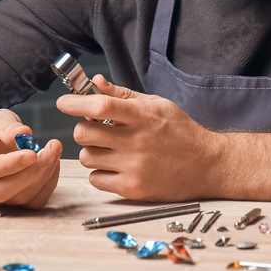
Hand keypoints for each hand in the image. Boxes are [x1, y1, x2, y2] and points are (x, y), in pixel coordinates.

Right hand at [0, 109, 61, 208]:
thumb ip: (8, 127)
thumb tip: (24, 133)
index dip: (9, 165)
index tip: (32, 153)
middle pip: (0, 192)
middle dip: (30, 173)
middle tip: (49, 152)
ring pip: (19, 198)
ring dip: (43, 176)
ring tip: (53, 151)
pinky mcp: (12, 199)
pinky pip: (34, 201)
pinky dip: (48, 183)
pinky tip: (52, 163)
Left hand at [55, 75, 223, 200]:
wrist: (207, 165)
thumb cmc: (181, 132)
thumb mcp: (157, 105)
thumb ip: (124, 95)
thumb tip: (96, 82)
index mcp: (143, 116)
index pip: (100, 106)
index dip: (75, 103)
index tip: (63, 103)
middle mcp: (137, 142)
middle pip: (84, 133)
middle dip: (84, 129)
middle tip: (96, 130)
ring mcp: (134, 167)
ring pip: (87, 157)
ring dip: (93, 151)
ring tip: (111, 149)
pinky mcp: (133, 188)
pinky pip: (96, 179)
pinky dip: (100, 172)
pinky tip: (116, 166)